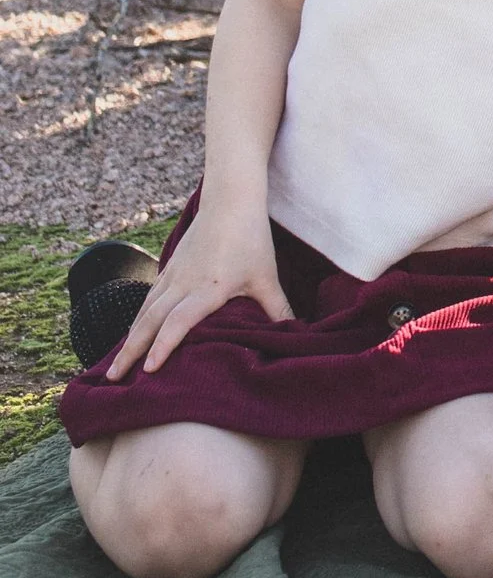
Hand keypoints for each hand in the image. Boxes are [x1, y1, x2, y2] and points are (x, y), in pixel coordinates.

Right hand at [108, 203, 289, 379]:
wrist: (231, 198)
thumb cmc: (251, 238)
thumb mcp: (267, 276)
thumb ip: (277, 308)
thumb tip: (295, 334)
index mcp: (207, 288)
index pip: (179, 322)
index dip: (163, 347)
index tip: (148, 371)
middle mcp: (183, 283)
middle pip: (150, 321)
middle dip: (130, 351)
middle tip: (111, 379)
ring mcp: (173, 274)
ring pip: (144, 310)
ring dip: (129, 337)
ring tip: (115, 365)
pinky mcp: (170, 266)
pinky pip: (149, 297)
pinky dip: (137, 317)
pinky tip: (133, 332)